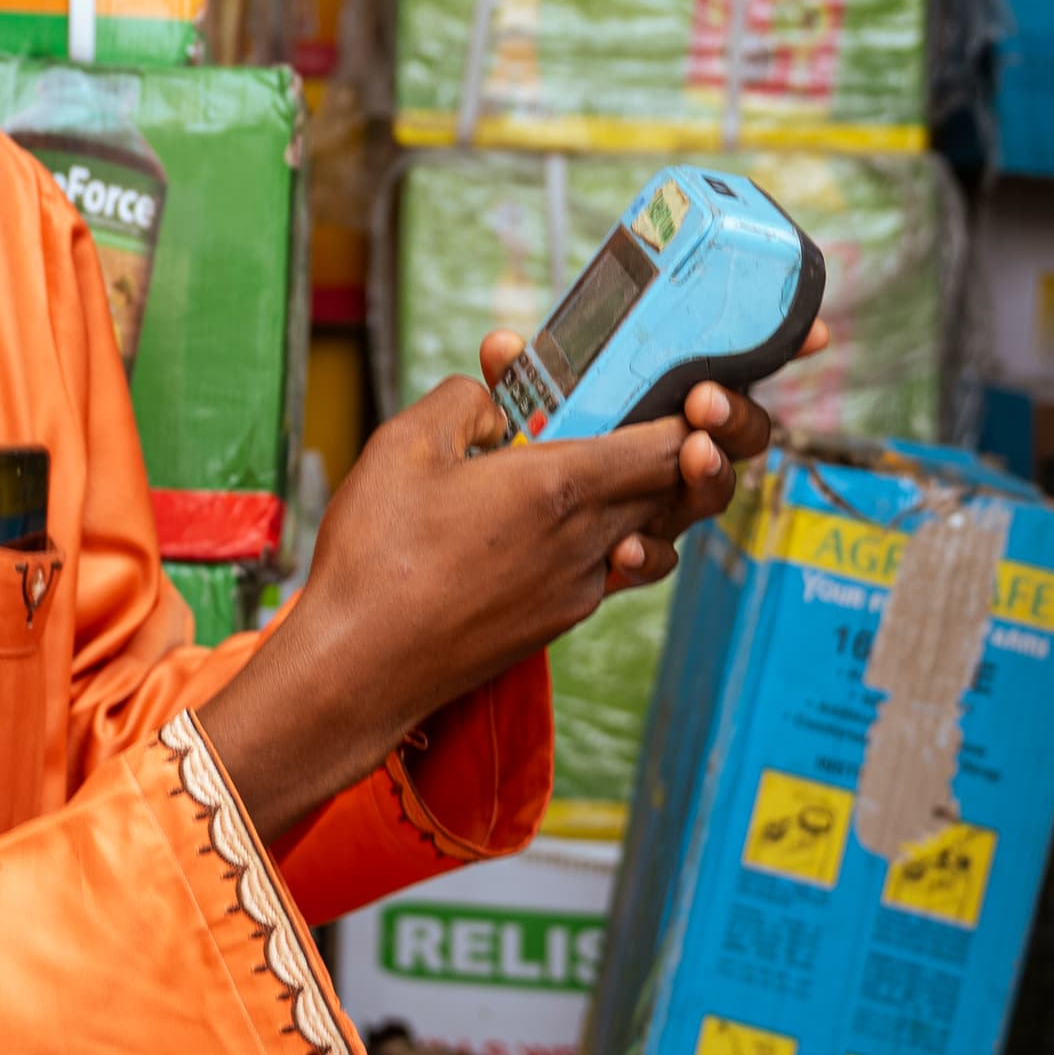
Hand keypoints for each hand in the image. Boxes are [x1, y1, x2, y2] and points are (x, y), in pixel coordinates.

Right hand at [191, 326, 796, 837]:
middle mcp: (588, 542)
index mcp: (561, 488)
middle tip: (671, 412)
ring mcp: (579, 589)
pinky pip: (614, 568)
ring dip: (654, 496)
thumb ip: (465, 401)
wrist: (360, 669)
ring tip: (620, 464)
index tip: (691, 385)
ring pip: (656, 534)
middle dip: (689, 449)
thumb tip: (494, 394)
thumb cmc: (376, 557)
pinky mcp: (558, 620)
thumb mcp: (404, 444)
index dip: (693, 413)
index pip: (670, 445)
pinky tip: (565, 521)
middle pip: (681, 492)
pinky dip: (611, 536)